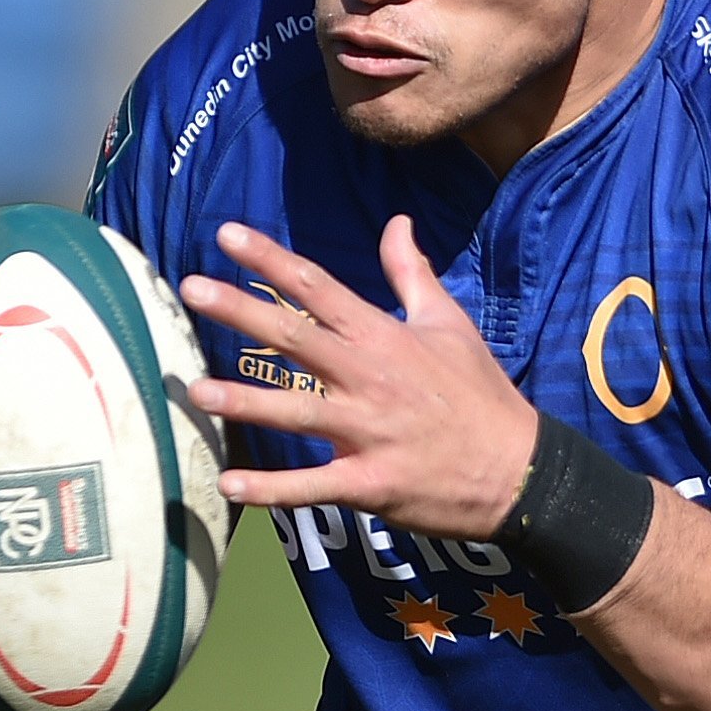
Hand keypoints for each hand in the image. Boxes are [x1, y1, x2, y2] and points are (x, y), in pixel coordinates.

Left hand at [180, 215, 537, 538]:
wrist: (520, 469)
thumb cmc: (481, 393)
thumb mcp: (450, 323)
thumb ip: (411, 274)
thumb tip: (396, 223)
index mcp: (384, 336)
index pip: (318, 287)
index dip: (271, 259)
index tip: (228, 235)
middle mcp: (370, 376)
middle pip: (296, 336)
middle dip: (241, 310)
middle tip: (190, 288)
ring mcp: (369, 431)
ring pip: (296, 411)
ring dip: (244, 402)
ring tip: (194, 390)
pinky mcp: (371, 482)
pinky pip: (313, 485)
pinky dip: (271, 488)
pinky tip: (229, 483)